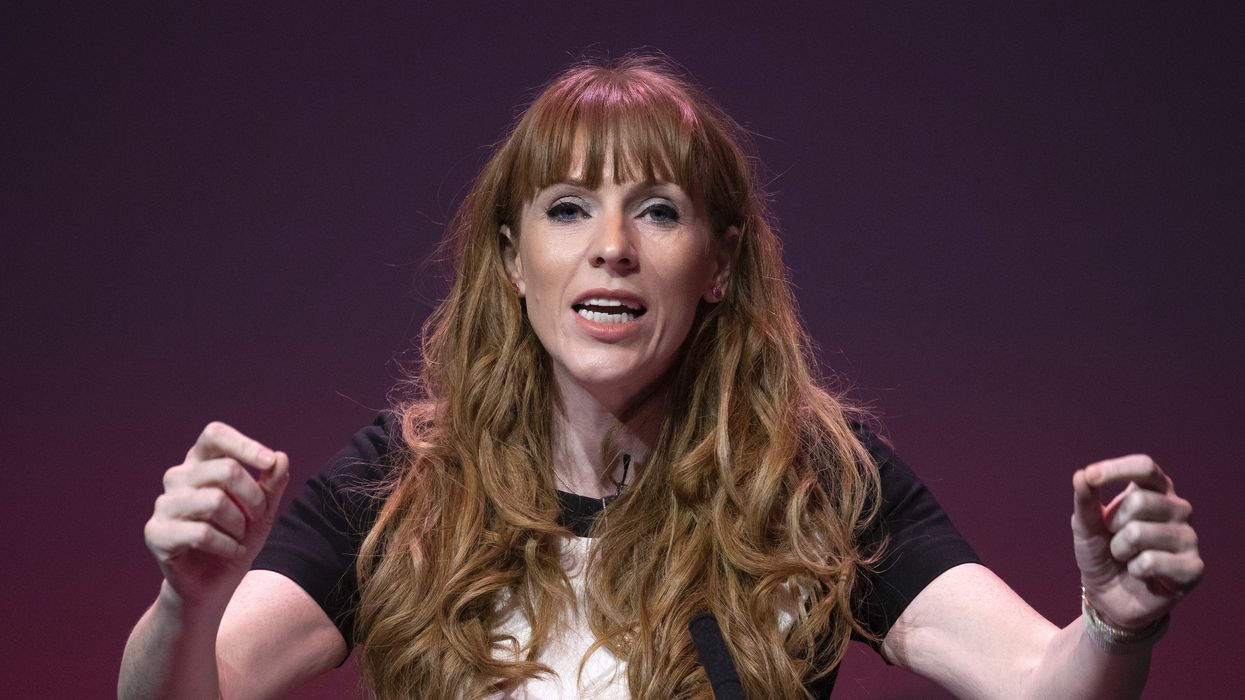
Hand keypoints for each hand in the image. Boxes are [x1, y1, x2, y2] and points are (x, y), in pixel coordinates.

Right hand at [144, 422, 289, 608]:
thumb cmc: (238, 539)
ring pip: (214, 501)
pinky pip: (200, 533)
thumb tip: (280, 457)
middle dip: (253, 496)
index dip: (244, 444)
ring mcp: (163, 505)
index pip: (214, 435)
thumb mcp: (263, 510)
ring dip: (239, 525)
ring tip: (240, 538)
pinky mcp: (156, 533)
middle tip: (257, 518)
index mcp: (200, 463)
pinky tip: (231, 552)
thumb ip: (272, 483)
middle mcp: (177, 478)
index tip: (269, 461)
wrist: (215, 585)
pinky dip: (227, 546)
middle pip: (225, 470)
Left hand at [1071, 455, 1202, 629]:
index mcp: (1155, 491)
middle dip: (1113, 523)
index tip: (1090, 477)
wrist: (1109, 597)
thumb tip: (1081, 475)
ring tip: (1126, 558)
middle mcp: (1178, 509)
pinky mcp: (1193, 567)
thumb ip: (1085, 501)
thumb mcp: (1086, 526)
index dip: (1117, 469)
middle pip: (1139, 500)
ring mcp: (1188, 538)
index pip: (1144, 468)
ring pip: (1141, 532)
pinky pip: (1152, 561)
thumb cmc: (1101, 553)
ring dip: (1120, 549)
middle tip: (1115, 539)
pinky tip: (1141, 574)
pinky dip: (1135, 570)